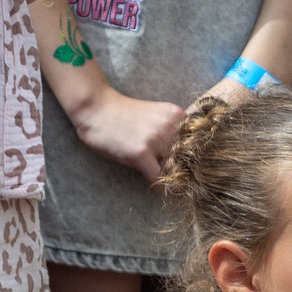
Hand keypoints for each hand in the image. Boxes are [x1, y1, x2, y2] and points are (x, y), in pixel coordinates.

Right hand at [64, 85, 186, 180]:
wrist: (96, 107)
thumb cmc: (123, 114)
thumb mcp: (155, 116)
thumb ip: (171, 131)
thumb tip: (186, 160)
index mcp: (176, 115)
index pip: (195, 145)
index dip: (188, 157)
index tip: (181, 163)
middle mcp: (170, 126)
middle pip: (186, 160)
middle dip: (177, 168)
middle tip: (164, 169)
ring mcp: (155, 139)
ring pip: (173, 171)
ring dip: (165, 176)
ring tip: (152, 169)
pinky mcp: (140, 153)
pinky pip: (157, 178)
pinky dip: (155, 184)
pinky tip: (146, 176)